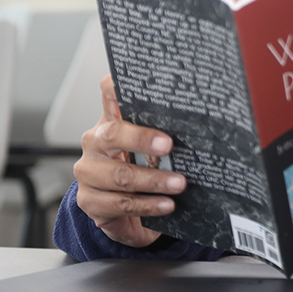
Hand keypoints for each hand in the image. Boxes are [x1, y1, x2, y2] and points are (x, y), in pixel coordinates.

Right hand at [73, 74, 185, 246]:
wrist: (121, 210)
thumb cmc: (141, 167)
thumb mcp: (152, 146)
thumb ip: (165, 130)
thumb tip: (203, 121)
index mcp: (111, 121)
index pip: (109, 94)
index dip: (118, 85)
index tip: (132, 82)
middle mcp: (95, 142)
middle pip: (114, 134)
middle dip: (142, 139)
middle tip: (169, 145)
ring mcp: (89, 172)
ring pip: (120, 175)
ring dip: (153, 180)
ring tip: (179, 183)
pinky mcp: (89, 201)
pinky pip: (120, 203)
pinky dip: (147, 205)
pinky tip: (166, 204)